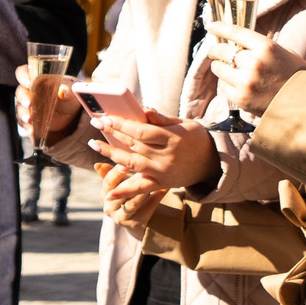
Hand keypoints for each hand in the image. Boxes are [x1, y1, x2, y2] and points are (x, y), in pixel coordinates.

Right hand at [15, 68, 82, 146]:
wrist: (71, 118)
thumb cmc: (69, 99)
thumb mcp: (71, 94)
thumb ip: (68, 90)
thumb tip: (63, 90)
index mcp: (38, 79)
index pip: (24, 72)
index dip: (23, 76)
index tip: (28, 82)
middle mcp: (30, 92)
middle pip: (20, 92)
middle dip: (23, 98)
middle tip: (30, 104)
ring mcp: (28, 107)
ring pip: (20, 108)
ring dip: (23, 114)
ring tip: (30, 119)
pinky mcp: (29, 120)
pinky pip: (24, 123)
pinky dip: (27, 127)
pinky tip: (32, 130)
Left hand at [89, 114, 218, 189]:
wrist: (211, 162)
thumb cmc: (194, 138)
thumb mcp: (183, 123)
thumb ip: (162, 119)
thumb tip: (144, 109)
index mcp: (174, 139)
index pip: (142, 132)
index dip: (122, 125)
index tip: (106, 118)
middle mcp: (167, 157)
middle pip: (134, 145)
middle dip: (113, 134)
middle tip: (96, 124)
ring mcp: (163, 172)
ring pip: (132, 164)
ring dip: (111, 154)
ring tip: (95, 144)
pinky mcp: (161, 184)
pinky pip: (139, 188)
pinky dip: (124, 192)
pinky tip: (108, 195)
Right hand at [100, 166, 169, 232]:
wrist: (141, 220)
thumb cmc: (131, 195)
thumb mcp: (122, 183)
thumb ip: (113, 173)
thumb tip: (97, 164)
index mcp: (105, 195)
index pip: (108, 181)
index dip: (116, 172)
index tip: (127, 162)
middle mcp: (109, 208)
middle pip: (121, 192)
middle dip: (134, 179)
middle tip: (146, 169)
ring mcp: (121, 218)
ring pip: (133, 202)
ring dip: (144, 190)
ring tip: (154, 179)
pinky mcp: (134, 225)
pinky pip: (146, 210)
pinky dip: (156, 198)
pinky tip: (164, 188)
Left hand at [209, 24, 305, 116]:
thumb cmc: (295, 76)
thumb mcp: (282, 52)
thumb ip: (259, 47)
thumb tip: (236, 42)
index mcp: (266, 47)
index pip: (235, 32)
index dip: (219, 27)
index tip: (211, 26)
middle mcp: (254, 62)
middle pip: (221, 50)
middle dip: (215, 50)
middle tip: (214, 51)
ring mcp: (246, 81)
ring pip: (218, 68)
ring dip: (220, 67)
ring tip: (227, 69)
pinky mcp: (241, 98)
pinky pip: (223, 87)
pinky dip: (227, 85)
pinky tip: (237, 86)